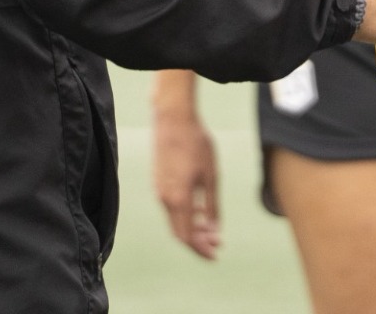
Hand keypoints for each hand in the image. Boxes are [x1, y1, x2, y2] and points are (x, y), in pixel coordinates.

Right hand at [152, 105, 220, 258]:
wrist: (173, 120)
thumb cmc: (196, 144)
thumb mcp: (211, 175)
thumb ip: (211, 204)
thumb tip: (213, 228)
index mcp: (178, 198)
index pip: (187, 236)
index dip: (200, 249)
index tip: (214, 255)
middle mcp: (165, 198)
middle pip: (179, 231)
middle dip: (198, 241)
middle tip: (217, 243)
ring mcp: (159, 190)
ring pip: (175, 219)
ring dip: (192, 226)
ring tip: (212, 229)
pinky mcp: (158, 181)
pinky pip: (171, 206)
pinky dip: (185, 213)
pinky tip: (200, 210)